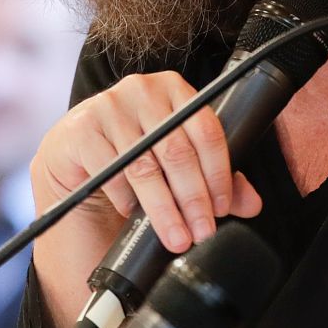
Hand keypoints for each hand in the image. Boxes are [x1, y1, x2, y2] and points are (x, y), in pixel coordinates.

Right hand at [34, 70, 262, 254]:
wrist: (75, 156)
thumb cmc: (132, 154)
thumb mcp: (174, 162)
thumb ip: (214, 177)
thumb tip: (252, 203)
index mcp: (175, 90)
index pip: (207, 131)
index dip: (218, 174)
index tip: (221, 208)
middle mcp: (142, 90)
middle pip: (178, 151)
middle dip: (193, 200)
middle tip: (201, 231)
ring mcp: (109, 106)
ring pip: (145, 167)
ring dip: (164, 209)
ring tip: (176, 237)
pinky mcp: (81, 129)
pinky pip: (111, 172)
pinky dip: (125, 199)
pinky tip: (131, 213)